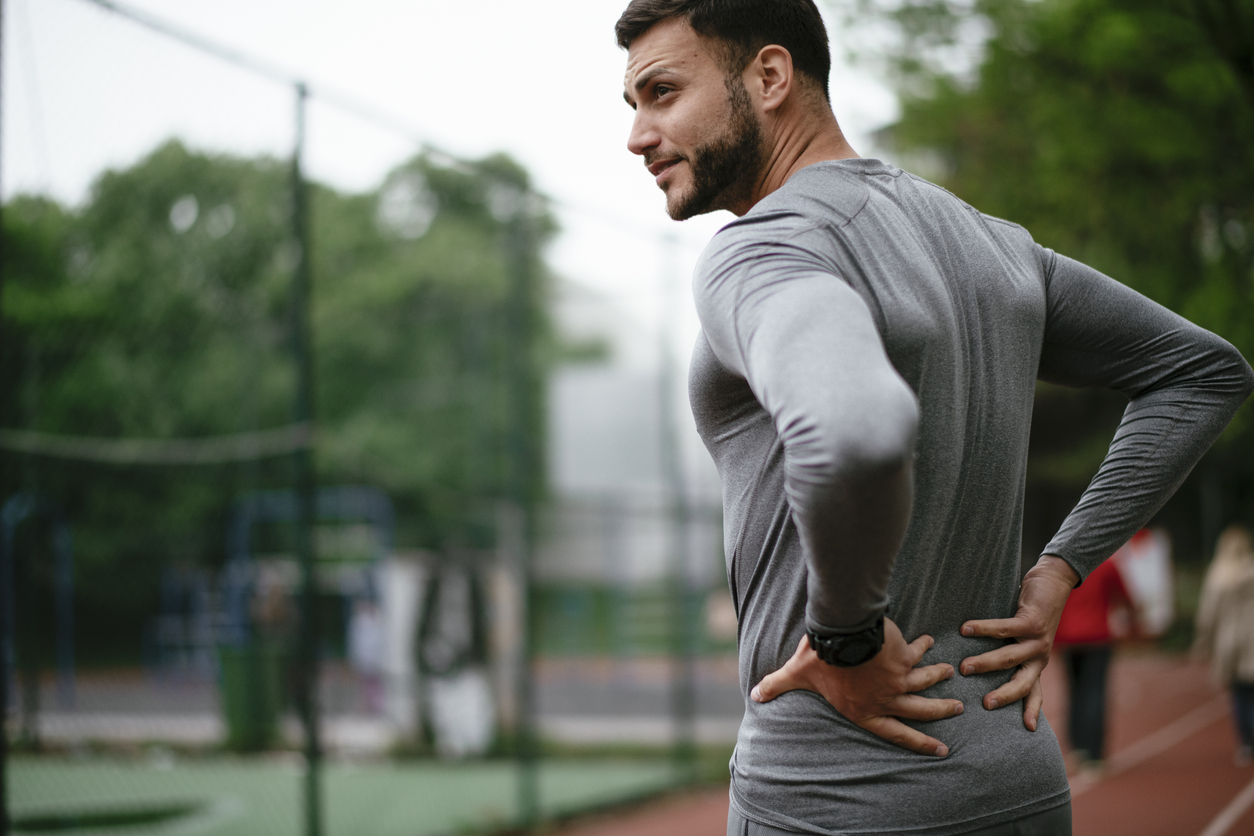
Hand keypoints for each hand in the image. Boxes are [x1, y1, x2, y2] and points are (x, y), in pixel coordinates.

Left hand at [750, 617, 963, 755]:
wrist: (840, 633)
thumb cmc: (818, 657)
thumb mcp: (796, 674)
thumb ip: (777, 685)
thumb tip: (754, 693)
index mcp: (863, 710)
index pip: (896, 733)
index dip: (919, 743)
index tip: (940, 749)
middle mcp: (885, 699)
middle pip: (920, 710)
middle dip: (940, 712)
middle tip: (957, 710)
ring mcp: (898, 679)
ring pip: (926, 682)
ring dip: (938, 677)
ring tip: (950, 674)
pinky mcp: (905, 657)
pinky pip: (919, 653)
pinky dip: (925, 648)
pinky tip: (930, 643)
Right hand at [959, 555, 1077, 730]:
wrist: (1054, 582)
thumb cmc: (1032, 609)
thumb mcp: (1025, 636)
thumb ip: (1010, 649)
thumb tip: (977, 660)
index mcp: (1037, 663)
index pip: (1034, 691)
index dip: (1031, 710)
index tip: (1028, 730)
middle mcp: (1039, 655)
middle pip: (1023, 683)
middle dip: (1004, 695)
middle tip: (984, 705)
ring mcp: (1038, 639)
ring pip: (1010, 657)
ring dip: (986, 663)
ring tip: (963, 667)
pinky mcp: (1032, 621)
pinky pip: (1005, 629)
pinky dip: (984, 629)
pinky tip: (966, 629)